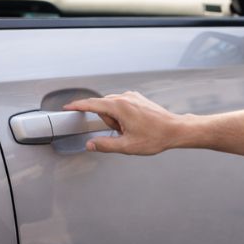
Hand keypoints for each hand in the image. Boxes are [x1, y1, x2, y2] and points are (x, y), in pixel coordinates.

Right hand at [63, 91, 186, 154]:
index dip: (77, 106)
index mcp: (120, 107)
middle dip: (108, 123)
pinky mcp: (137, 98)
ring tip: (131, 130)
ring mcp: (132, 96)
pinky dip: (123, 116)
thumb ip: (105, 145)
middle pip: (103, 108)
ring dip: (116, 120)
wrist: (175, 130)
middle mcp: (125, 97)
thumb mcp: (127, 146)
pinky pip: (121, 105)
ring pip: (112, 107)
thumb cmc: (155, 137)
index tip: (67, 107)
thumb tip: (90, 145)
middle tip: (122, 134)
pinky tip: (135, 125)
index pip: (92, 104)